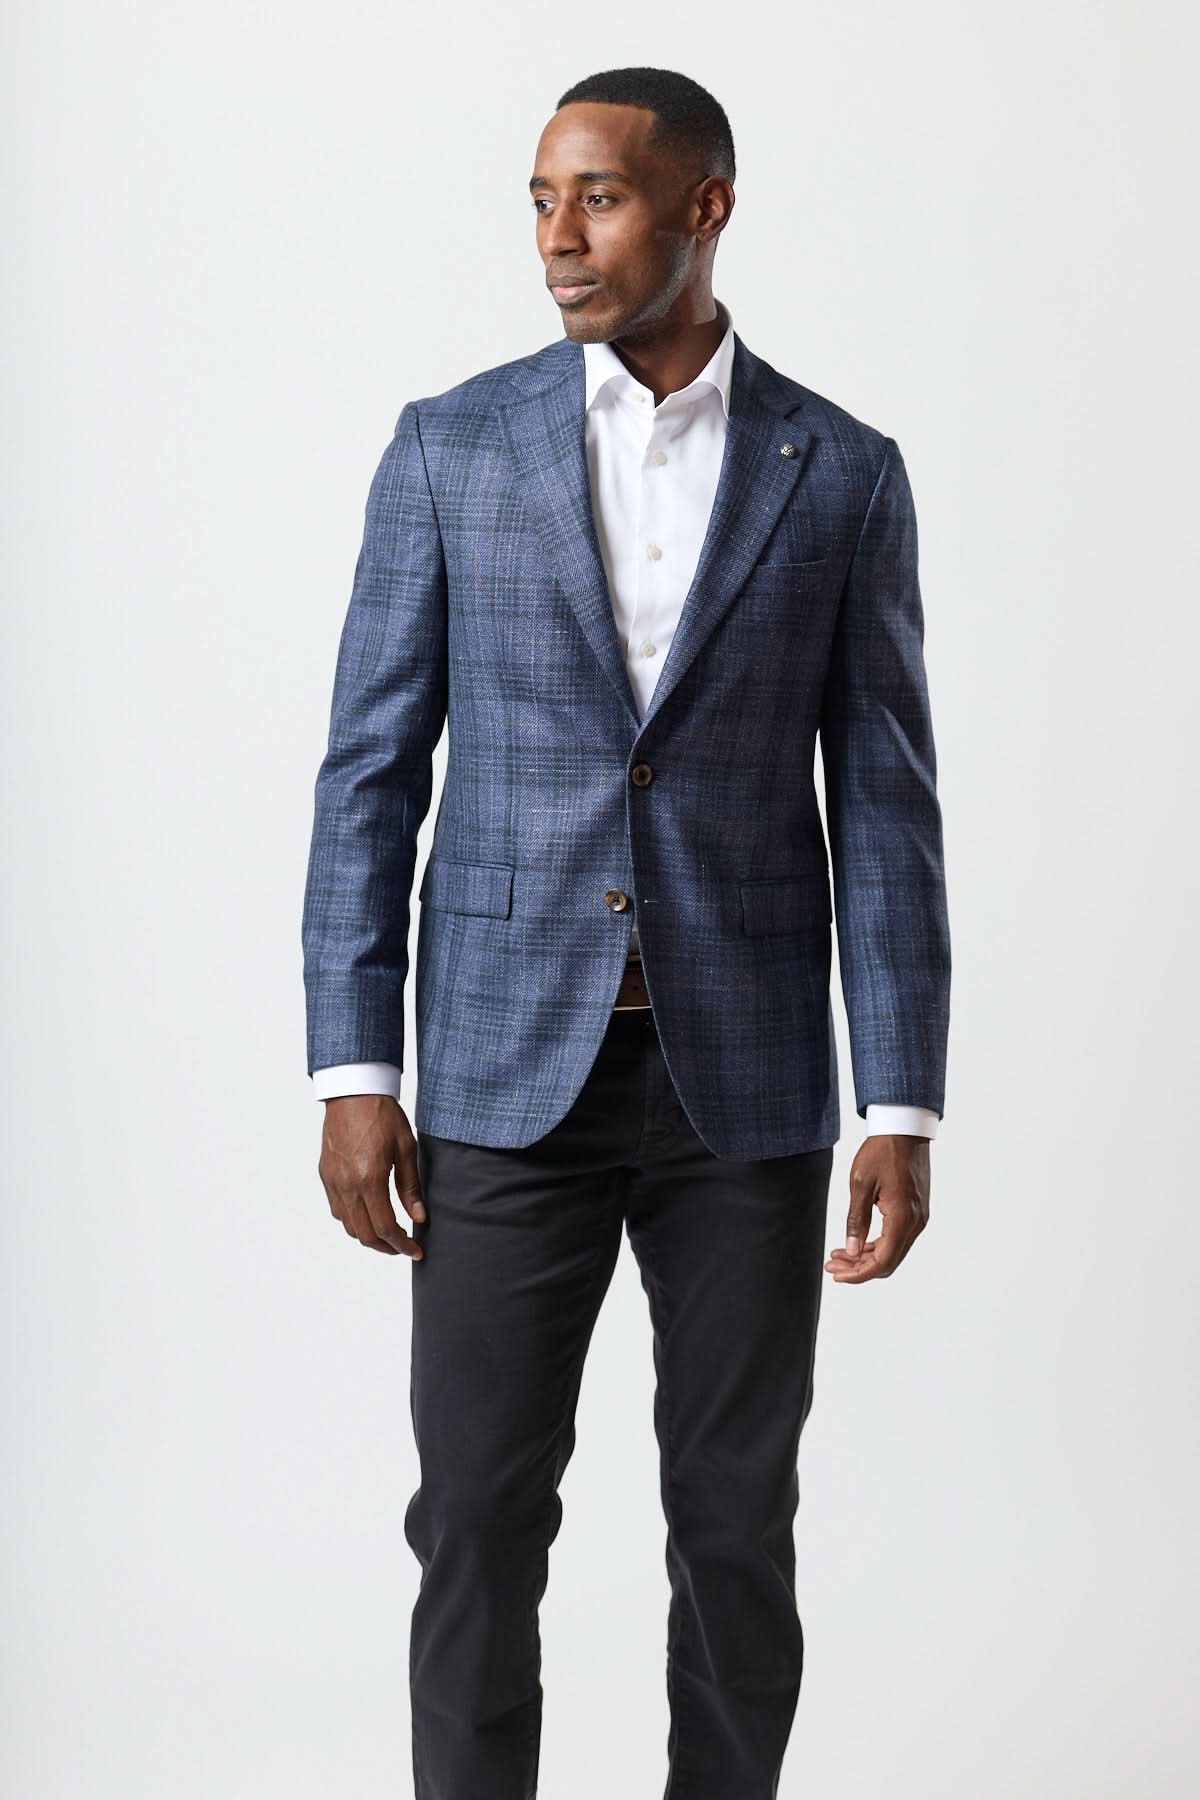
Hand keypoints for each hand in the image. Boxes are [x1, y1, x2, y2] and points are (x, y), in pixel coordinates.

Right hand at [318, 1095, 425, 1258]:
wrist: (353, 1092)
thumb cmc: (382, 1115)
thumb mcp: (406, 1149)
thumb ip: (411, 1187)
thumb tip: (419, 1218)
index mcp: (369, 1178)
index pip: (385, 1228)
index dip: (402, 1245)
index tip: (416, 1251)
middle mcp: (347, 1185)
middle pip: (364, 1234)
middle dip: (386, 1247)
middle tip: (404, 1247)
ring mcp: (333, 1181)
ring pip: (348, 1226)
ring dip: (368, 1236)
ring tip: (389, 1233)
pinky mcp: (326, 1175)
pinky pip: (337, 1209)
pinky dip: (353, 1220)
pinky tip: (368, 1213)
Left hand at [824, 1134, 929, 1282]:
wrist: (905, 1130)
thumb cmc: (882, 1152)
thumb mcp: (860, 1184)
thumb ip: (856, 1220)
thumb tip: (851, 1250)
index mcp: (902, 1218)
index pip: (881, 1262)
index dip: (858, 1274)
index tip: (837, 1275)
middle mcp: (915, 1223)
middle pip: (888, 1261)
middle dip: (859, 1268)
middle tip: (832, 1265)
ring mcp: (918, 1218)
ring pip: (893, 1251)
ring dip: (866, 1257)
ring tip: (839, 1255)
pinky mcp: (916, 1211)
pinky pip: (897, 1238)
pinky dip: (877, 1245)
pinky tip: (857, 1243)